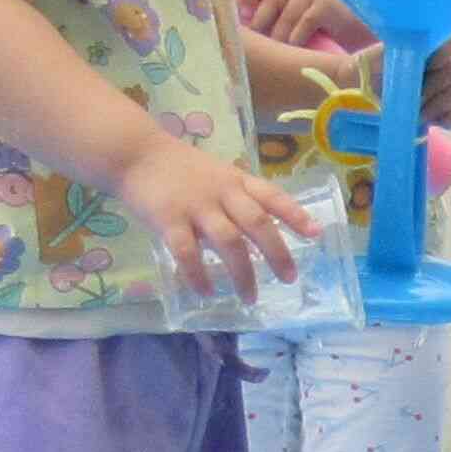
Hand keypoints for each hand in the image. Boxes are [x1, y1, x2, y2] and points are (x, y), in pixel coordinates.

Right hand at [119, 131, 306, 293]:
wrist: (135, 154)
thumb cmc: (180, 169)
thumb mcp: (217, 175)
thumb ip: (237, 200)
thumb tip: (261, 237)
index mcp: (236, 180)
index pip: (272, 196)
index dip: (295, 214)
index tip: (315, 233)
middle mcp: (221, 192)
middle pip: (257, 223)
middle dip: (277, 253)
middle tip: (289, 279)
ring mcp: (196, 205)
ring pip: (229, 242)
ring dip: (243, 273)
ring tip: (250, 297)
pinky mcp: (168, 219)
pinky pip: (188, 252)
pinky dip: (199, 275)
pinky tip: (206, 292)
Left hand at [233, 0, 364, 52]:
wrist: (349, 28)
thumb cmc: (307, 21)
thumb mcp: (283, 10)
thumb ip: (262, 10)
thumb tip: (236, 26)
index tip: (237, 15)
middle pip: (270, 1)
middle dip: (261, 27)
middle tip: (256, 47)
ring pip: (286, 16)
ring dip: (278, 39)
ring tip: (274, 54)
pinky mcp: (325, 3)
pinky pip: (303, 24)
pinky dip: (296, 40)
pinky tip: (293, 52)